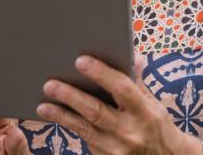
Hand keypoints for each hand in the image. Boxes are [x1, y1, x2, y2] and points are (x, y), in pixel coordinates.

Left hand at [35, 55, 197, 154]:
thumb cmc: (158, 126)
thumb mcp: (154, 103)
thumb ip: (138, 82)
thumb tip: (134, 57)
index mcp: (145, 111)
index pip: (121, 88)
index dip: (101, 74)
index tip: (81, 60)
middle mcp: (131, 131)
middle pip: (96, 111)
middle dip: (71, 96)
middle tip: (50, 84)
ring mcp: (118, 148)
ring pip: (84, 129)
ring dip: (62, 115)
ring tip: (44, 105)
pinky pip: (85, 140)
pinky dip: (69, 126)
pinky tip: (55, 116)